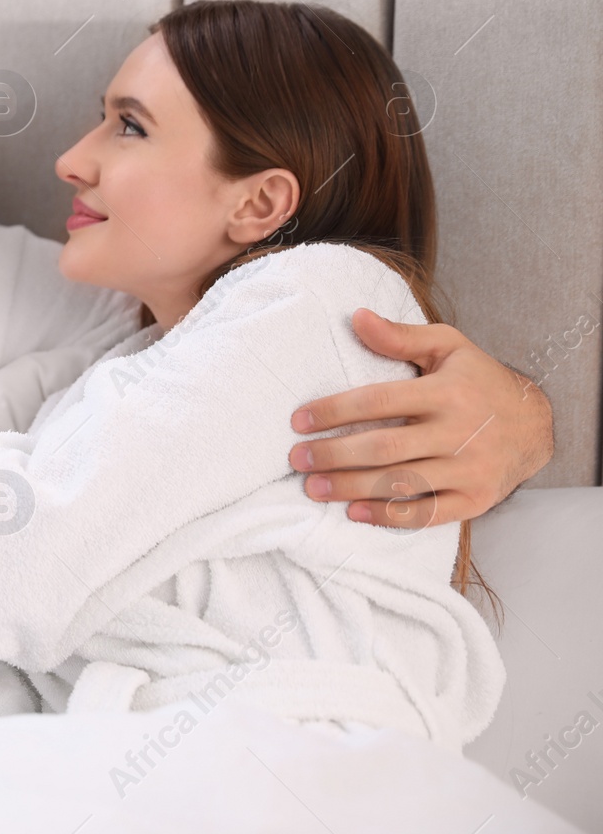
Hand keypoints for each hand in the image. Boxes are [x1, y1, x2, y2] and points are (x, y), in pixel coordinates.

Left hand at [291, 308, 553, 526]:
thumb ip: (400, 337)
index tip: (298, 421)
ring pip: (401, 483)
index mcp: (447, 392)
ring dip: (351, 488)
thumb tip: (356, 317)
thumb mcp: (448, 347)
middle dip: (334, 455)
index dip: (335, 411)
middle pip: (385, 447)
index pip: (380, 401)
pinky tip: (354, 512)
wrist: (535, 423)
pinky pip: (428, 514)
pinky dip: (389, 516)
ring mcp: (470, 469)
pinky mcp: (476, 499)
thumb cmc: (478, 381)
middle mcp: (460, 432)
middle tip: (297, 460)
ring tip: (313, 488)